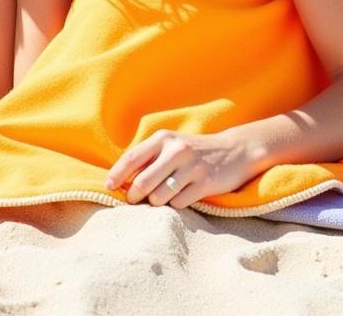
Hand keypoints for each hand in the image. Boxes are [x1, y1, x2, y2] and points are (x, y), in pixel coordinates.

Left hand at [104, 129, 258, 208]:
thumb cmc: (192, 151)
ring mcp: (191, 166)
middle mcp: (176, 150)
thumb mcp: (170, 145)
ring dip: (156, 202)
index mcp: (162, 138)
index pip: (132, 158)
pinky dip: (175, 204)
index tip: (108, 187)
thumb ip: (148, 158)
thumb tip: (121, 180)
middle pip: (143, 181)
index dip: (117, 174)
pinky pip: (179, 202)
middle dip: (134, 195)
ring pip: (159, 196)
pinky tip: (181, 196)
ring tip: (160, 197)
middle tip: (133, 200)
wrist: (233, 151)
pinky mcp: (206, 183)